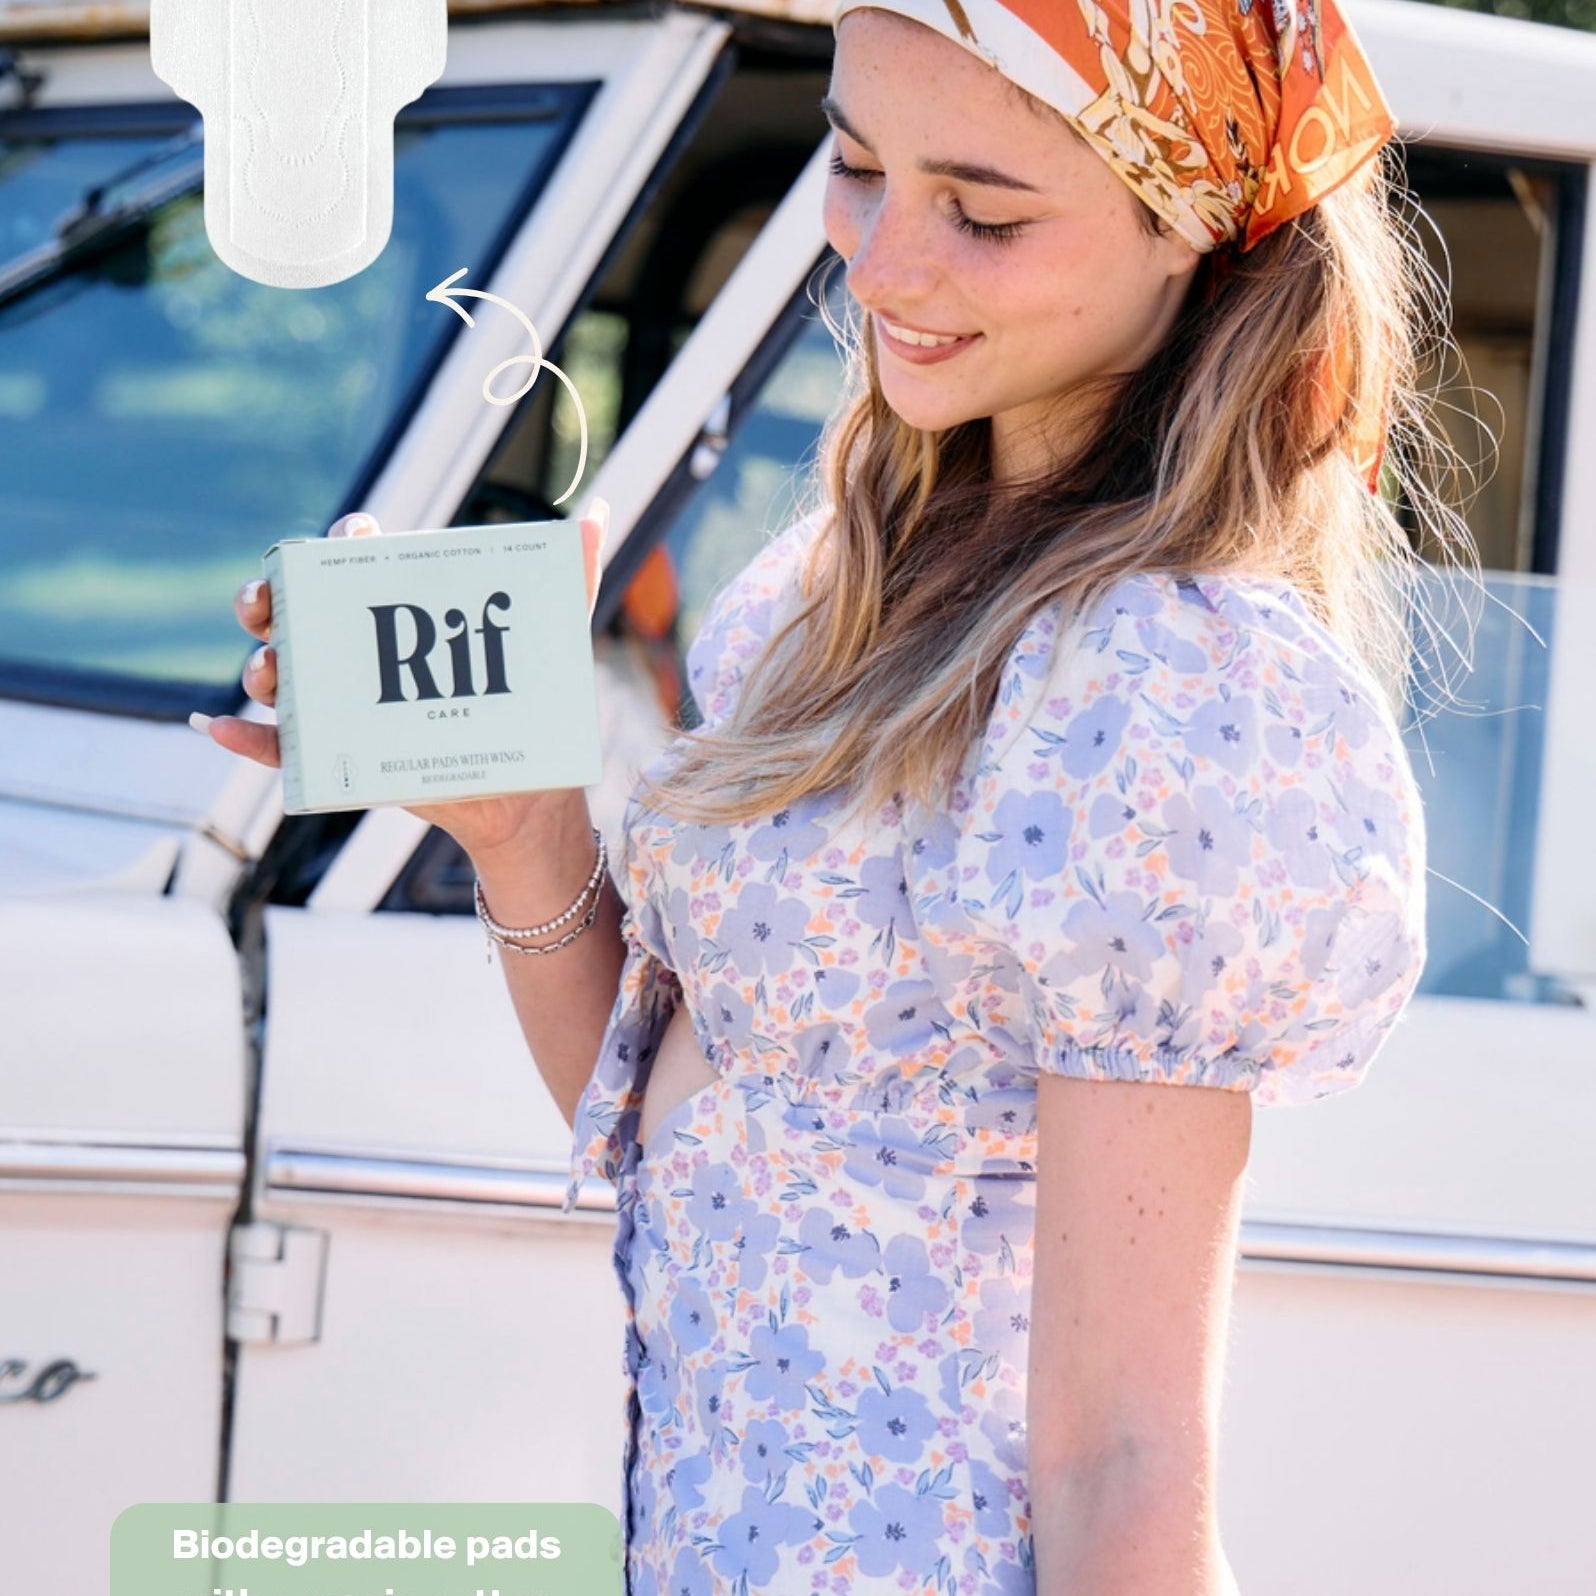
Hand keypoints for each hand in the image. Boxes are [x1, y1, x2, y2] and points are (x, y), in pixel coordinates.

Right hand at [195, 501, 610, 856]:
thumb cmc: (527, 704)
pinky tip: (222, 730)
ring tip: (270, 672)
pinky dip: (247, 741)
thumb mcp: (551, 639)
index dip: (340, 540)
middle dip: (266, 597)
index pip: (353, 558)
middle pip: (291, 609)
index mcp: (397, 608)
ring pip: (276, 674)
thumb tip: (603, 512)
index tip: (349, 536)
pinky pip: (277, 750)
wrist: (526, 791)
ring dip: (259, 666)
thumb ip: (574, 574)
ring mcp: (340, 701)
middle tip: (266, 601)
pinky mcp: (335, 756)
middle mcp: (355, 648)